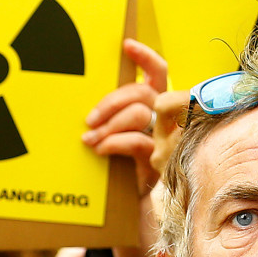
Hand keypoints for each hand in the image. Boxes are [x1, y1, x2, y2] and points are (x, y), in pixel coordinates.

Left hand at [82, 40, 168, 191]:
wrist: (135, 210)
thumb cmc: (124, 168)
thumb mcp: (121, 136)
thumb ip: (116, 116)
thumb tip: (93, 105)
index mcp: (158, 107)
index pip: (159, 73)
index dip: (145, 58)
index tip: (126, 46)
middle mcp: (167, 120)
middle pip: (142, 92)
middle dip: (112, 101)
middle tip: (90, 118)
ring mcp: (166, 140)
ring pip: (139, 113)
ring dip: (109, 124)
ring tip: (90, 139)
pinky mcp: (159, 161)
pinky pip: (137, 141)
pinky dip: (115, 142)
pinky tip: (101, 149)